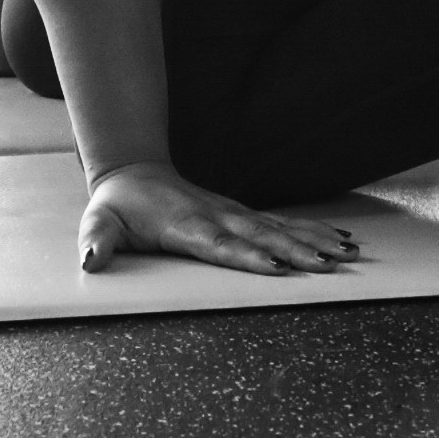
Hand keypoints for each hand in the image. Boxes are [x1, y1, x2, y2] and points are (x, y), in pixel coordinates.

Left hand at [77, 162, 361, 277]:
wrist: (135, 170)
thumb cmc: (117, 205)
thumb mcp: (99, 222)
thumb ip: (96, 241)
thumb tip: (90, 261)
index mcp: (185, 224)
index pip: (219, 244)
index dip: (246, 256)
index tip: (275, 267)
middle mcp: (216, 217)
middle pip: (261, 236)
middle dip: (296, 250)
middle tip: (329, 264)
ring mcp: (234, 214)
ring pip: (280, 228)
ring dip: (314, 240)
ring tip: (348, 252)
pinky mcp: (244, 215)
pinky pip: (283, 224)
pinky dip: (313, 231)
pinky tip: (342, 239)